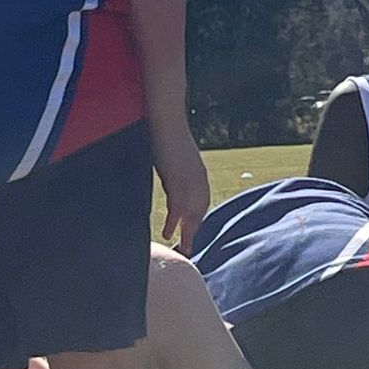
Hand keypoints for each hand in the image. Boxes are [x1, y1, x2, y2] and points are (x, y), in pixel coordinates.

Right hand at [152, 121, 209, 252]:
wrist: (167, 118)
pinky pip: (177, 206)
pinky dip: (173, 222)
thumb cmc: (168, 133)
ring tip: (182, 249)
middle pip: (199, 211)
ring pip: (191, 213)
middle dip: (194, 231)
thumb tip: (171, 174)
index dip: (196, 218)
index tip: (191, 232)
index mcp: (199, 174)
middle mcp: (199, 179)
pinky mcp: (178, 179)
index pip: (201, 202)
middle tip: (189, 250)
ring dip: (187, 233)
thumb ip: (176, 170)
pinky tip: (167, 233)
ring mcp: (190, 180)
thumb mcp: (176, 156)